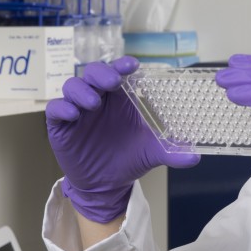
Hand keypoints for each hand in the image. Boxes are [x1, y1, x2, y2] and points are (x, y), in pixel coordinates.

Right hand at [46, 56, 198, 222]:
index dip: (122, 65)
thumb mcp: (152, 154)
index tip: (132, 65)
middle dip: (100, 73)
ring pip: (72, 86)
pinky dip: (62, 108)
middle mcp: (97, 99)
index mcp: (119, 98)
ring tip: (93, 102)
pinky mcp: (60, 126)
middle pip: (92, 73)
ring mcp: (77, 111)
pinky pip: (56, 110)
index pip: (118, 72)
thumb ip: (171, 152)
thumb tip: (194, 157)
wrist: (106, 185)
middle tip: (111, 81)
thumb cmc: (128, 159)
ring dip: (81, 90)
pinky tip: (73, 114)